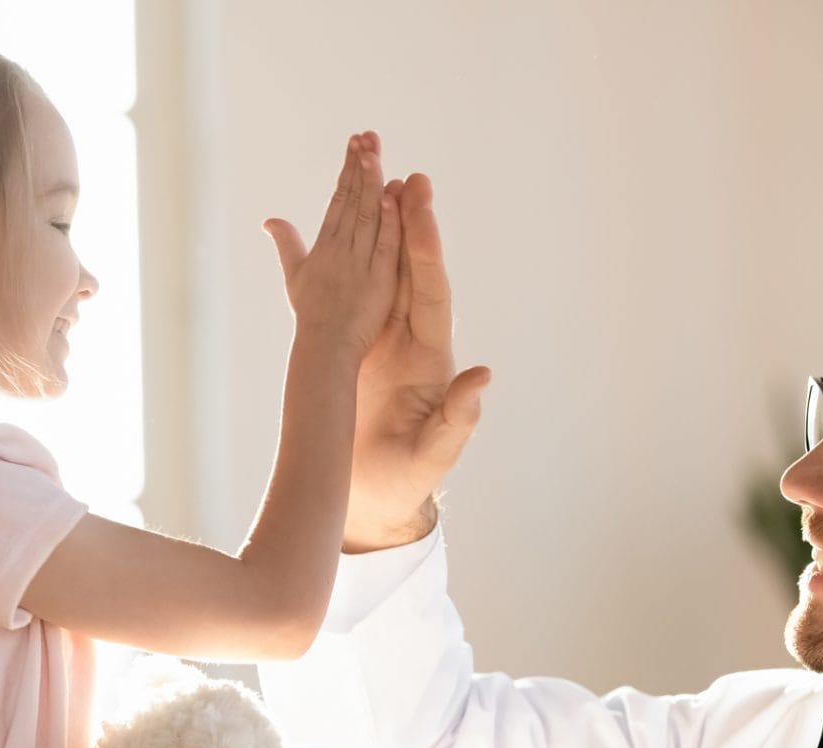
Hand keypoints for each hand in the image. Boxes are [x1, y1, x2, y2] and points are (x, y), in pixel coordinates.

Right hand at [264, 132, 401, 356]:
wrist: (321, 351)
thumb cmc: (310, 318)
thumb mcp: (295, 275)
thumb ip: (287, 245)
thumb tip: (269, 220)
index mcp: (325, 245)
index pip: (339, 200)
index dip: (348, 171)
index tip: (356, 144)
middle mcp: (341, 250)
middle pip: (352, 200)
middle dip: (360, 165)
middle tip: (367, 134)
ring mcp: (359, 264)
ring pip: (366, 217)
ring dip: (370, 183)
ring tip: (373, 150)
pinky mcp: (377, 282)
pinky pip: (383, 248)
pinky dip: (386, 224)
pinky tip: (389, 197)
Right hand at [346, 173, 491, 551]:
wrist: (376, 496)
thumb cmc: (408, 479)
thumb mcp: (436, 452)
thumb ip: (459, 418)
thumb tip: (483, 377)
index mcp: (431, 358)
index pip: (431, 294)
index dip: (426, 251)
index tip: (421, 210)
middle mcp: (411, 340)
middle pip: (412, 272)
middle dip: (410, 224)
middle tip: (407, 176)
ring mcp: (384, 341)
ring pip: (384, 275)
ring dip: (383, 232)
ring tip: (378, 183)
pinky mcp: (356, 348)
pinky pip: (355, 296)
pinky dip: (349, 262)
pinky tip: (339, 229)